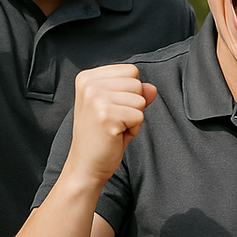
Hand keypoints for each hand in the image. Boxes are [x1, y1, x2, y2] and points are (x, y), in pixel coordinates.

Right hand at [65, 64, 157, 185]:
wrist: (85, 166)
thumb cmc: (100, 137)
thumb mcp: (118, 107)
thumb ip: (135, 93)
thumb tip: (151, 88)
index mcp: (88, 78)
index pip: (131, 70)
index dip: (129, 92)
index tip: (111, 109)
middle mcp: (89, 84)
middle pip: (137, 83)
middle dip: (133, 105)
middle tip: (113, 121)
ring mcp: (96, 99)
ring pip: (140, 100)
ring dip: (133, 118)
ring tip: (114, 128)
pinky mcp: (106, 115)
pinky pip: (139, 116)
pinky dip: (133, 129)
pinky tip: (115, 136)